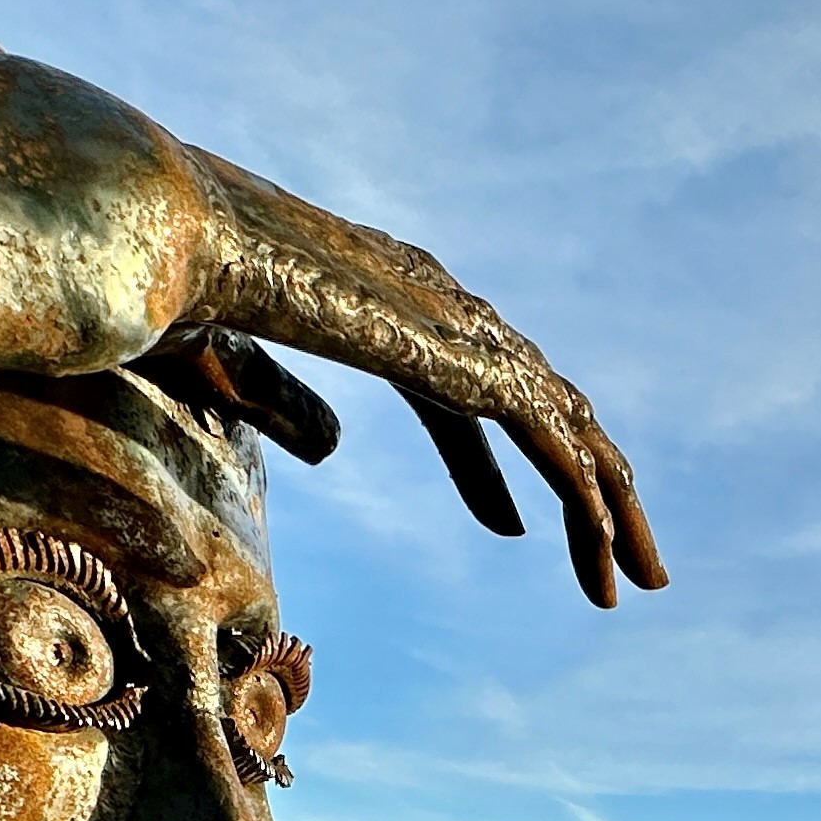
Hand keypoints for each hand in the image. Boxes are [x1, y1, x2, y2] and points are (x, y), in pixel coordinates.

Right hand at [190, 149, 665, 607]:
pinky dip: (585, 497)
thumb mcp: (232, 364)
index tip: (513, 527)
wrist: (180, 239)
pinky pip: (550, 441)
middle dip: (589, 490)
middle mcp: (443, 307)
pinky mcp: (468, 359)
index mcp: (390, 300)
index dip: (492, 470)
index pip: (469, 396)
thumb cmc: (179, 292)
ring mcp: (463, 327)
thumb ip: (287, 404)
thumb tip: (335, 448)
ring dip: (612, 510)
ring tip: (640, 581)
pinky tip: (608, 548)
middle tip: (624, 563)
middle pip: (543, 412)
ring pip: (569, 431)